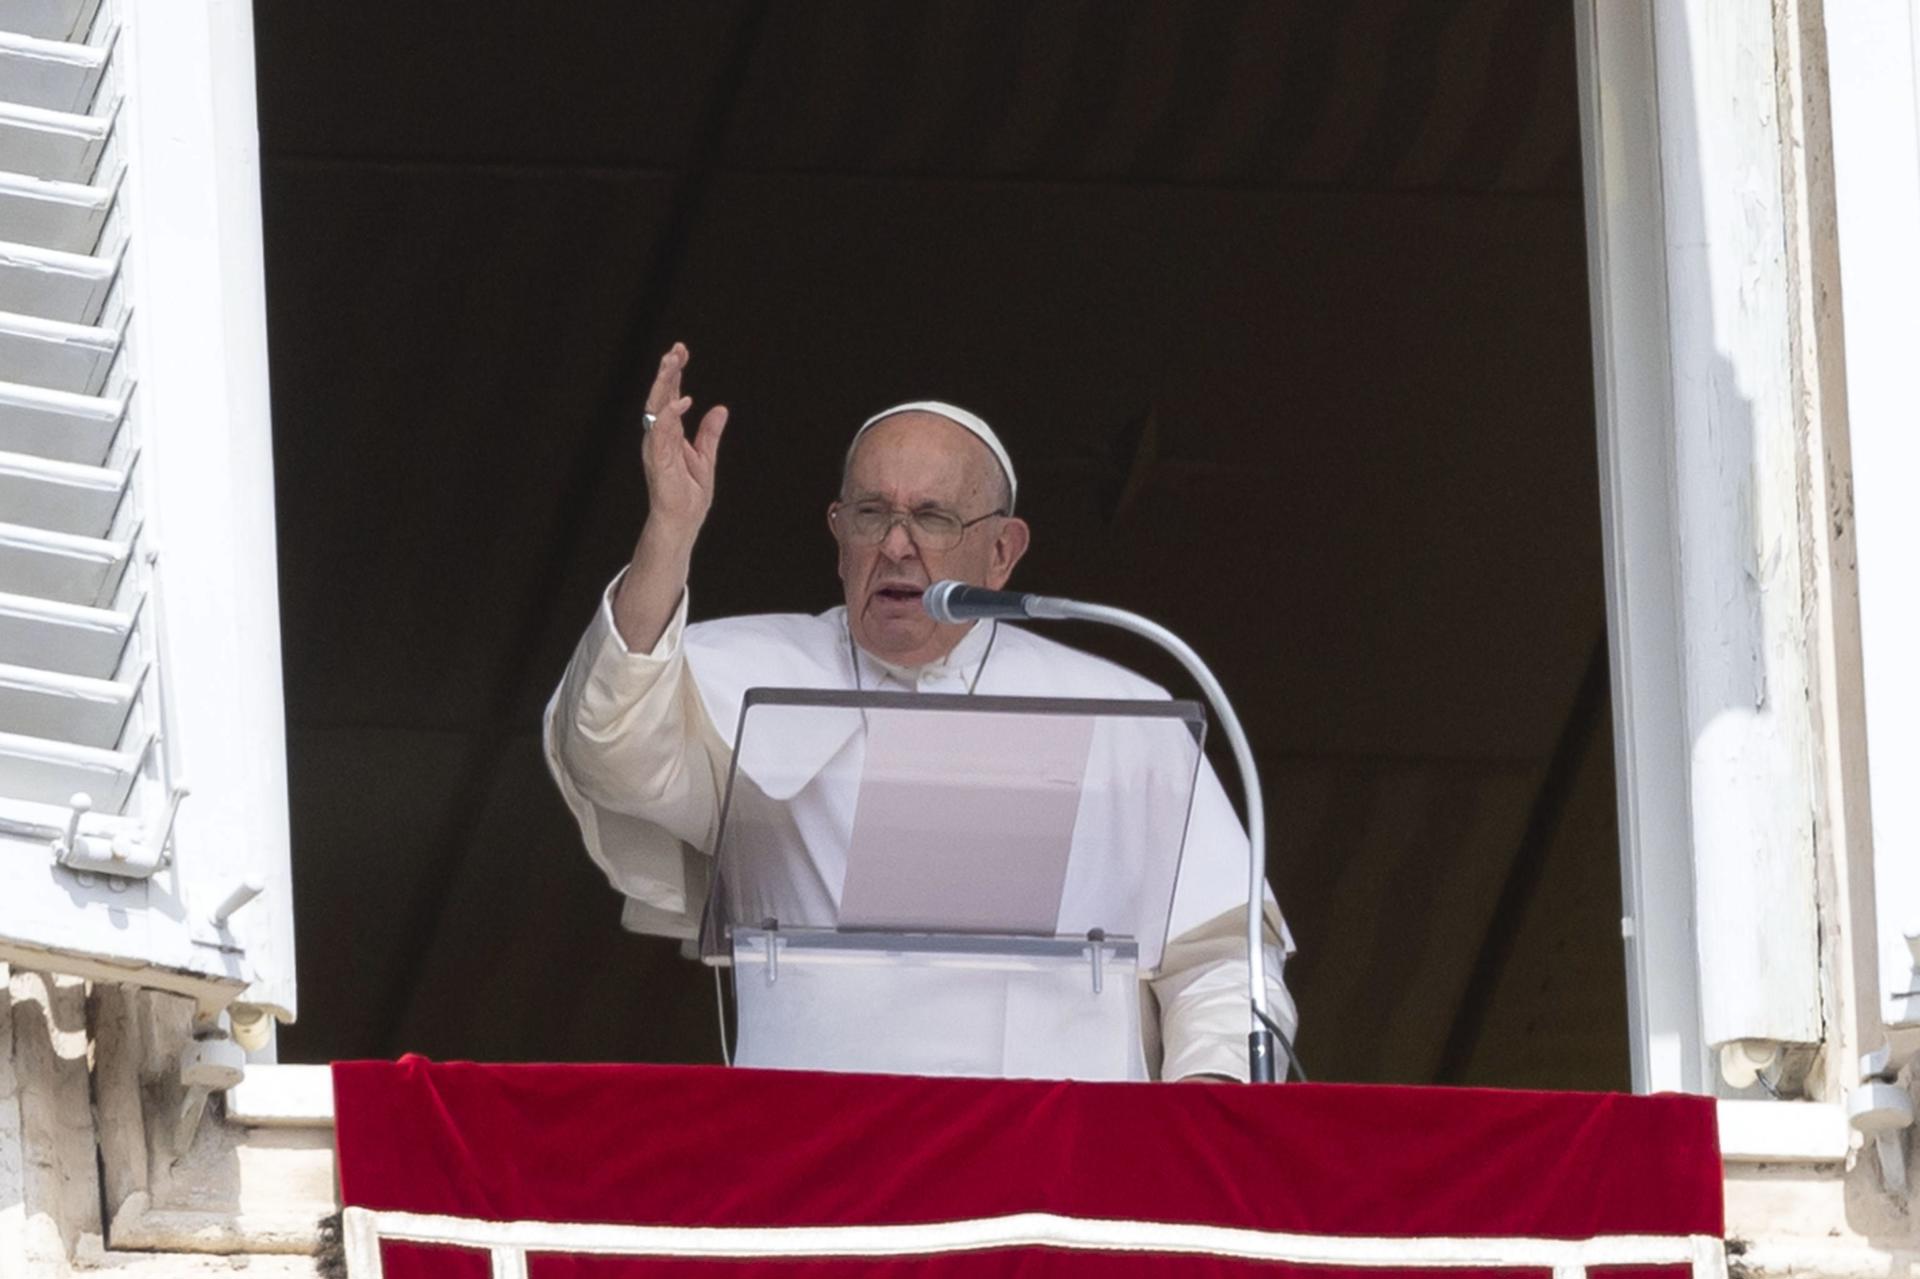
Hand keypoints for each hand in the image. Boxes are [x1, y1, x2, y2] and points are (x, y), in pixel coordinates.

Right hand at [641, 342, 727, 544]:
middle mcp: (659, 435)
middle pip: (660, 396)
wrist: (683, 521)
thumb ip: (710, 433)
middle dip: (667, 371)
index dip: (674, 373)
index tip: (681, 350)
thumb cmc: (690, 494)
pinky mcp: (658, 460)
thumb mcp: (706, 457)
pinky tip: (683, 400)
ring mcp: (656, 446)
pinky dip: (671, 415)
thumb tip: (720, 408)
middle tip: (676, 349)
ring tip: (672, 361)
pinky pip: (662, 432)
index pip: (670, 395)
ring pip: (657, 407)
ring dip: (664, 384)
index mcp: (669, 433)